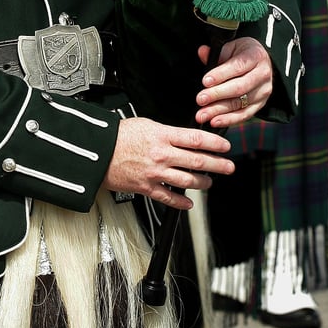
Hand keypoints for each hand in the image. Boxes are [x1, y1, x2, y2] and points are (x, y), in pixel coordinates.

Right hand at [102, 117, 233, 208]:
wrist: (98, 152)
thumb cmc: (119, 135)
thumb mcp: (146, 124)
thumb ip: (167, 132)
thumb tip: (186, 137)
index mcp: (162, 135)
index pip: (195, 138)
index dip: (214, 143)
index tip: (225, 146)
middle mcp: (161, 154)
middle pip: (197, 160)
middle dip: (217, 164)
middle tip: (229, 166)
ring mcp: (155, 173)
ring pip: (187, 180)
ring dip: (203, 182)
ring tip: (210, 182)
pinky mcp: (147, 188)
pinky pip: (169, 198)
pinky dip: (182, 202)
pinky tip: (189, 202)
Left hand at [195, 36, 272, 128]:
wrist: (262, 63)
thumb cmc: (243, 54)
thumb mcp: (232, 47)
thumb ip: (217, 53)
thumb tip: (203, 52)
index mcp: (255, 56)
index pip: (237, 66)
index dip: (220, 75)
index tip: (205, 81)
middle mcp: (262, 74)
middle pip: (239, 87)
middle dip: (217, 94)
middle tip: (200, 99)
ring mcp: (263, 91)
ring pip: (240, 103)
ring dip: (219, 111)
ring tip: (203, 114)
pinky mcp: (261, 104)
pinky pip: (245, 114)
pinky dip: (229, 119)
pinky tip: (215, 121)